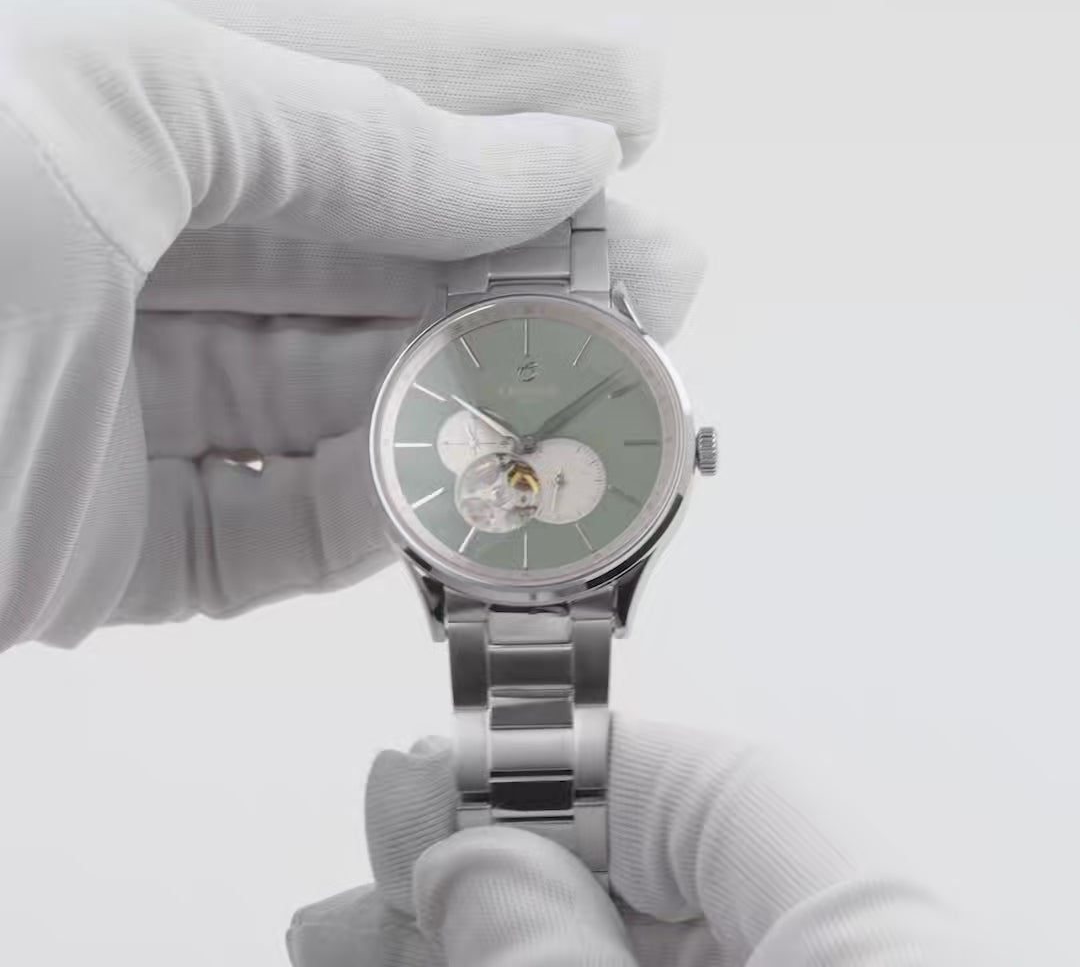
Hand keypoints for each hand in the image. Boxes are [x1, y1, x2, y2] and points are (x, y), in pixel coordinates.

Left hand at [0, 0, 704, 650]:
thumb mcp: (104, 98)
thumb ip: (347, 124)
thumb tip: (544, 152)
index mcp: (91, 86)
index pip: (338, 72)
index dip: (496, 86)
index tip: (632, 100)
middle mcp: (105, 237)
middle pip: (365, 245)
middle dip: (523, 253)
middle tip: (658, 266)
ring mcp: (103, 400)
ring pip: (339, 392)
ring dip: (481, 393)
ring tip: (613, 388)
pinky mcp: (97, 545)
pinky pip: (276, 526)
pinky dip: (389, 512)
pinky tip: (489, 492)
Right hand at [288, 717, 995, 965]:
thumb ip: (543, 954)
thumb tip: (457, 853)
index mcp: (880, 928)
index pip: (698, 784)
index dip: (538, 771)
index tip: (415, 792)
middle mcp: (869, 954)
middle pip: (649, 874)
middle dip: (482, 879)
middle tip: (354, 898)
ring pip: (631, 946)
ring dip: (489, 941)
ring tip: (349, 945)